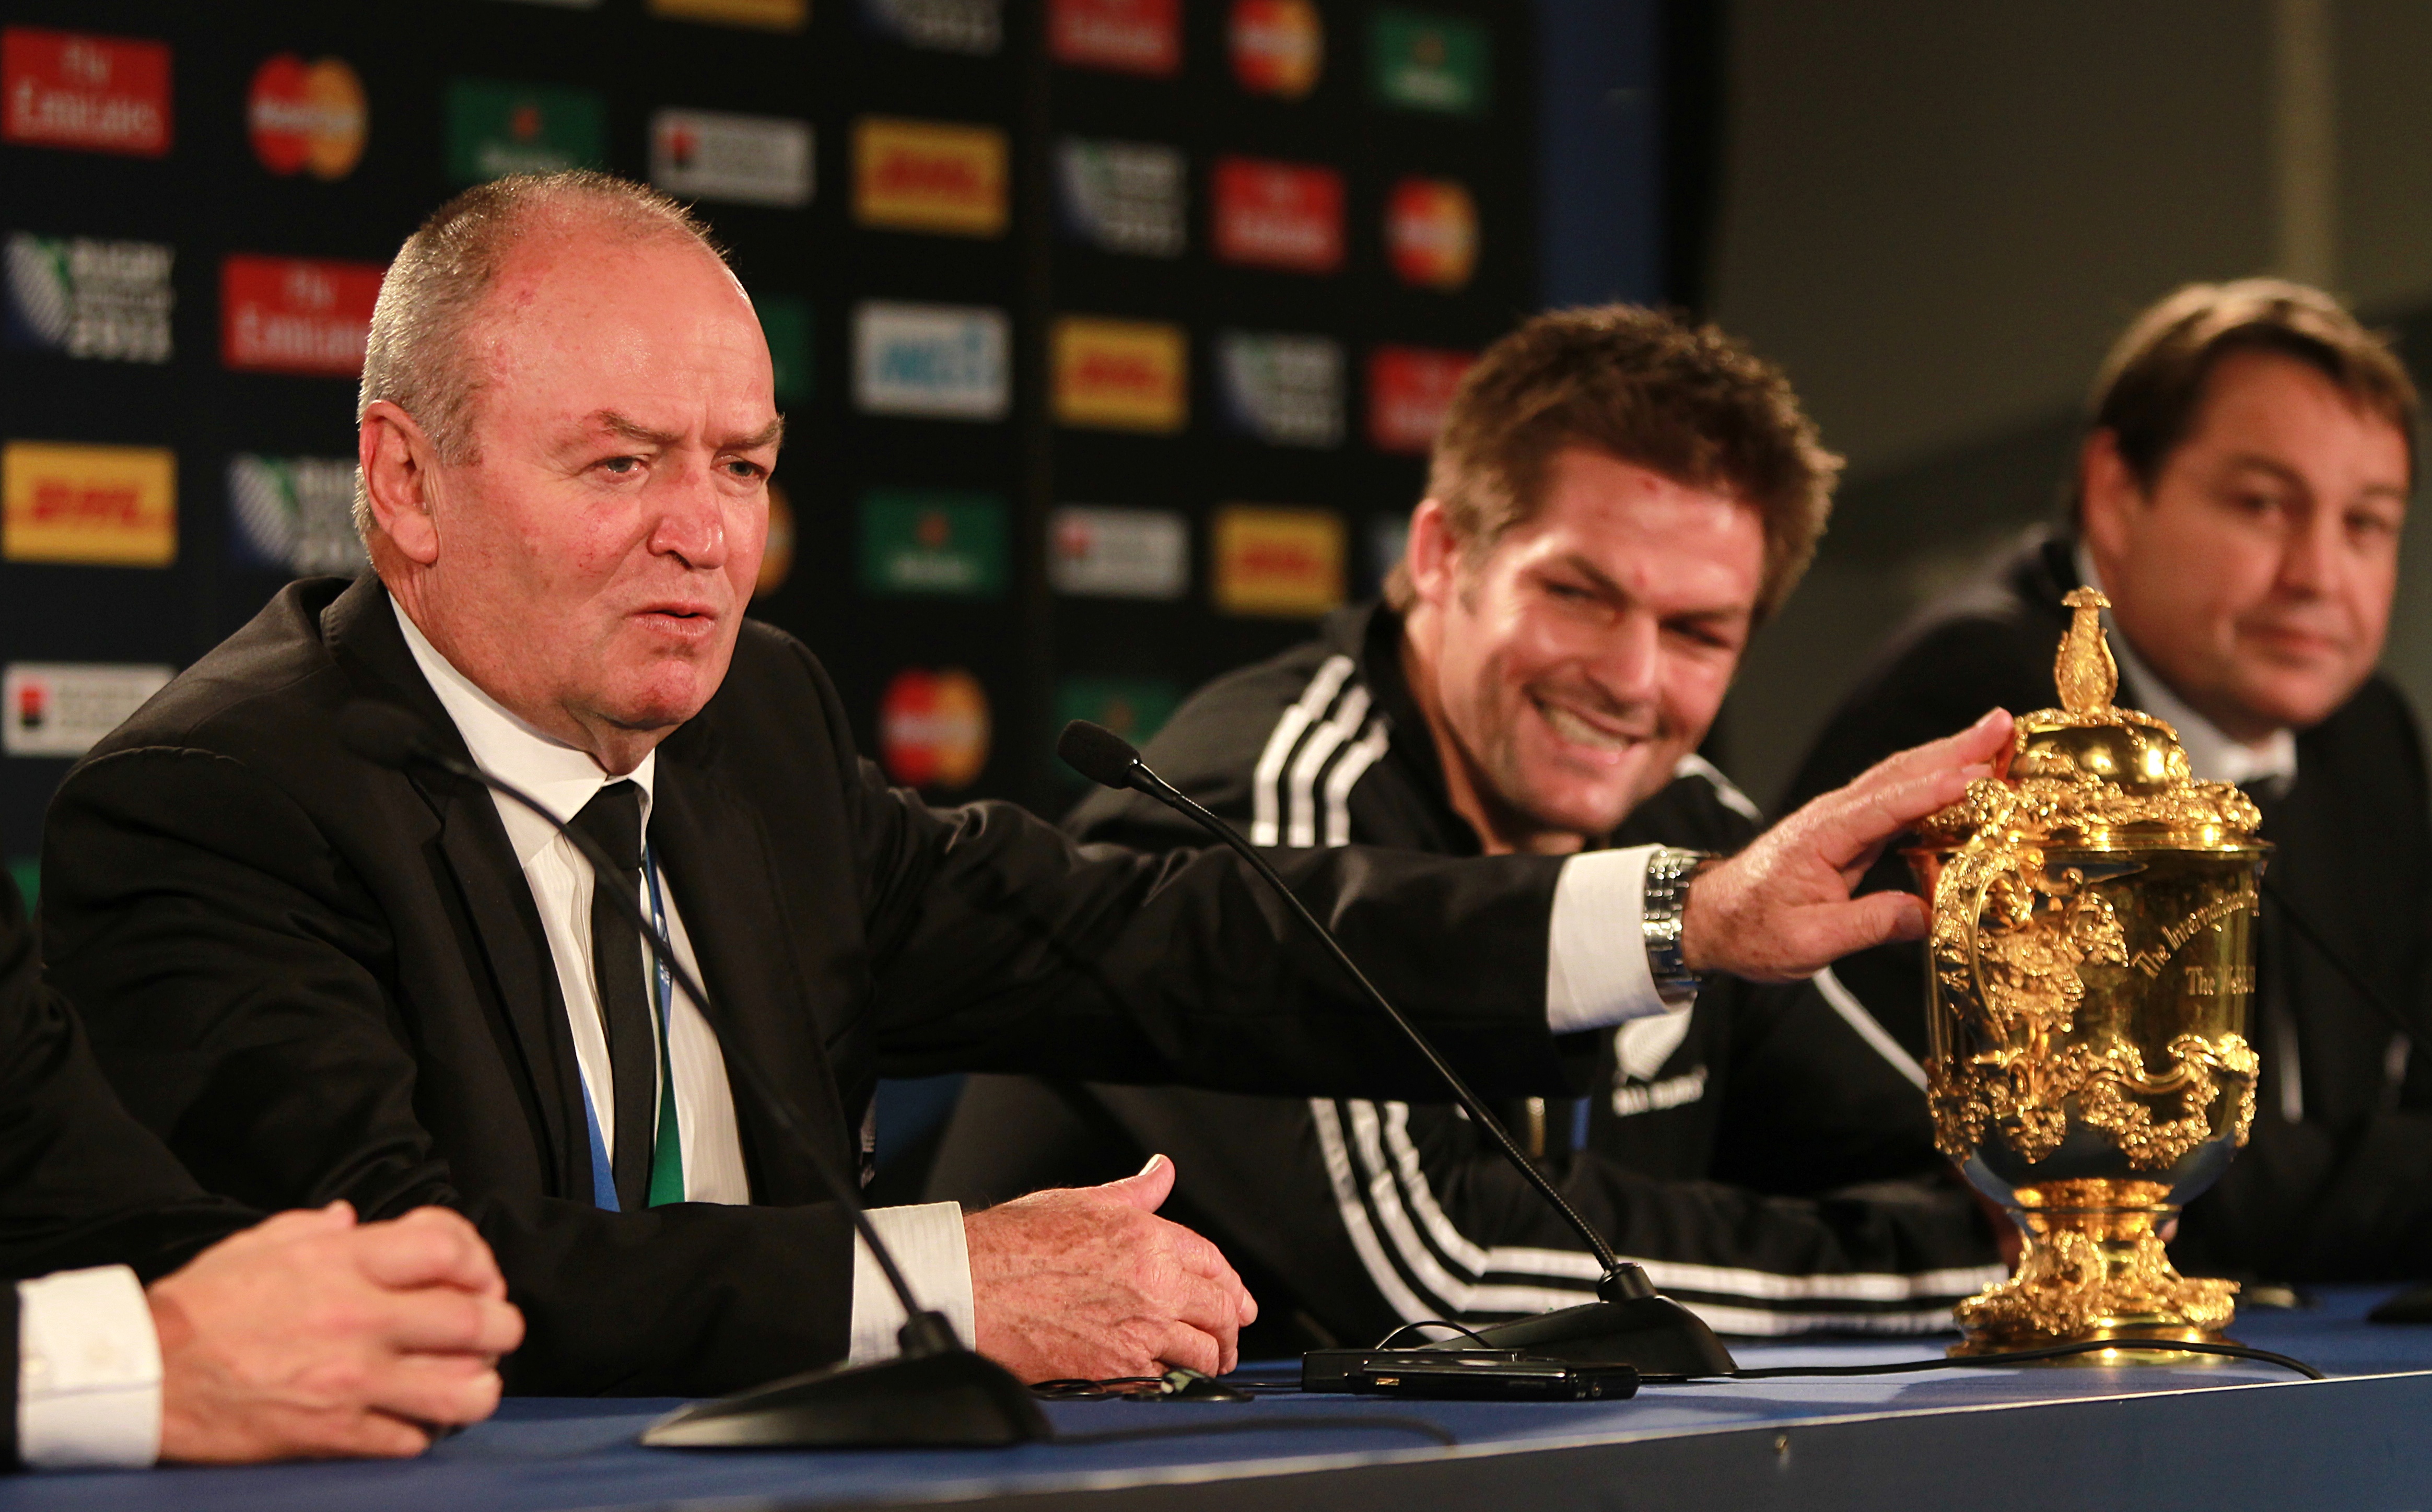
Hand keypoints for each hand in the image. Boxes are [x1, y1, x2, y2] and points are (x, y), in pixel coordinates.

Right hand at [149, 1202, 523, 1462]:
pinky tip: (415, 1419)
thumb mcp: (259, 1244)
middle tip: (494, 1330)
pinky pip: (413, 1438)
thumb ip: (317, 1228)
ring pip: (461, 1388)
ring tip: (469, 1381)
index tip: (477, 1276)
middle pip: (477, 1319)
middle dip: (501, 1325)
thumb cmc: (199, 1305)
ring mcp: (351, 1380)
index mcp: (343, 1263)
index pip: (449, 1245)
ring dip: (478, 1385)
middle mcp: (358, 1318)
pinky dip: (424, 1431)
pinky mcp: (334, 1433)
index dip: (478, 1259)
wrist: (143, 1374)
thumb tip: (354, 1218)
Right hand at [965, 1154, 1256, 1381]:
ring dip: (1210, 1360)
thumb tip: (1162, 1171)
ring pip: (1201, 1353)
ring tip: (1207, 1364)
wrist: (974, 1284)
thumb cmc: (1016, 1243)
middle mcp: (1152, 1284)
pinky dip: (1171, 1383)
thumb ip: (1134, 1193)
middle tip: (1228, 1339)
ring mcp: (1137, 1330)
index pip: (1214, 1264)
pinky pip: (1165, 1383)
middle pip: (1219, 1311)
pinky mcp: (1115, 1369)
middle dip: (1231, 1328)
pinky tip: (1167, 1380)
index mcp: (1148, 1238)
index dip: (1234, 1287)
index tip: (1240, 1303)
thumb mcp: (1082, 1201)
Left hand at [1681, 708, 2013, 980]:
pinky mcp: (1846, 831)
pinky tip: (1962, 780)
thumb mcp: (1809, 942)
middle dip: (1953, 748)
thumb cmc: (1751, 930)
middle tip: (2003, 725)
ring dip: (1947, 757)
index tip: (1978, 771)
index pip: (1886, 806)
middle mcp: (1832, 816)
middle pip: (1900, 774)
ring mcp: (1839, 819)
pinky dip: (1931, 784)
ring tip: (1996, 737)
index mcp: (1822, 836)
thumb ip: (1868, 925)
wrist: (1710, 920)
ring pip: (1900, 779)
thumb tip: (1929, 914)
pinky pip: (1896, 800)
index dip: (1934, 788)